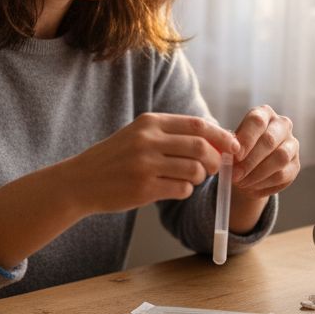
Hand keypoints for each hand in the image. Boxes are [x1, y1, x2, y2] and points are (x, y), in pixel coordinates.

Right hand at [64, 113, 238, 214]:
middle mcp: (148, 140)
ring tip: (189, 179)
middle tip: (212, 167)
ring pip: (194, 170)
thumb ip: (173, 134)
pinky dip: (186, 191)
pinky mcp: (144, 188)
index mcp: (150, 122)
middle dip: (214, 159)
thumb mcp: (139, 135)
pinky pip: (182, 190)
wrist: (81, 181)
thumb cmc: (116, 158)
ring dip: (199, 177)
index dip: (221, 136)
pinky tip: (175, 189)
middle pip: (200, 147)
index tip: (233, 146)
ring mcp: (145, 165)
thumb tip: (217, 139)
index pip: (197, 125)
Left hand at [230, 105, 299, 199]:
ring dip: (258, 174)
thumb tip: (229, 154)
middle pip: (269, 140)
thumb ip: (230, 147)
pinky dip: (264, 184)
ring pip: (280, 158)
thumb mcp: (231, 144)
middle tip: (235, 175)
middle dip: (250, 161)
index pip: (257, 121)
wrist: (250, 167)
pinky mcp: (296, 164)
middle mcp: (282, 125)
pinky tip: (252, 187)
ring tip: (242, 183)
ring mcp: (292, 144)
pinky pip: (283, 175)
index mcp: (264, 113)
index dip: (246, 139)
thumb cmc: (239, 150)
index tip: (235, 155)